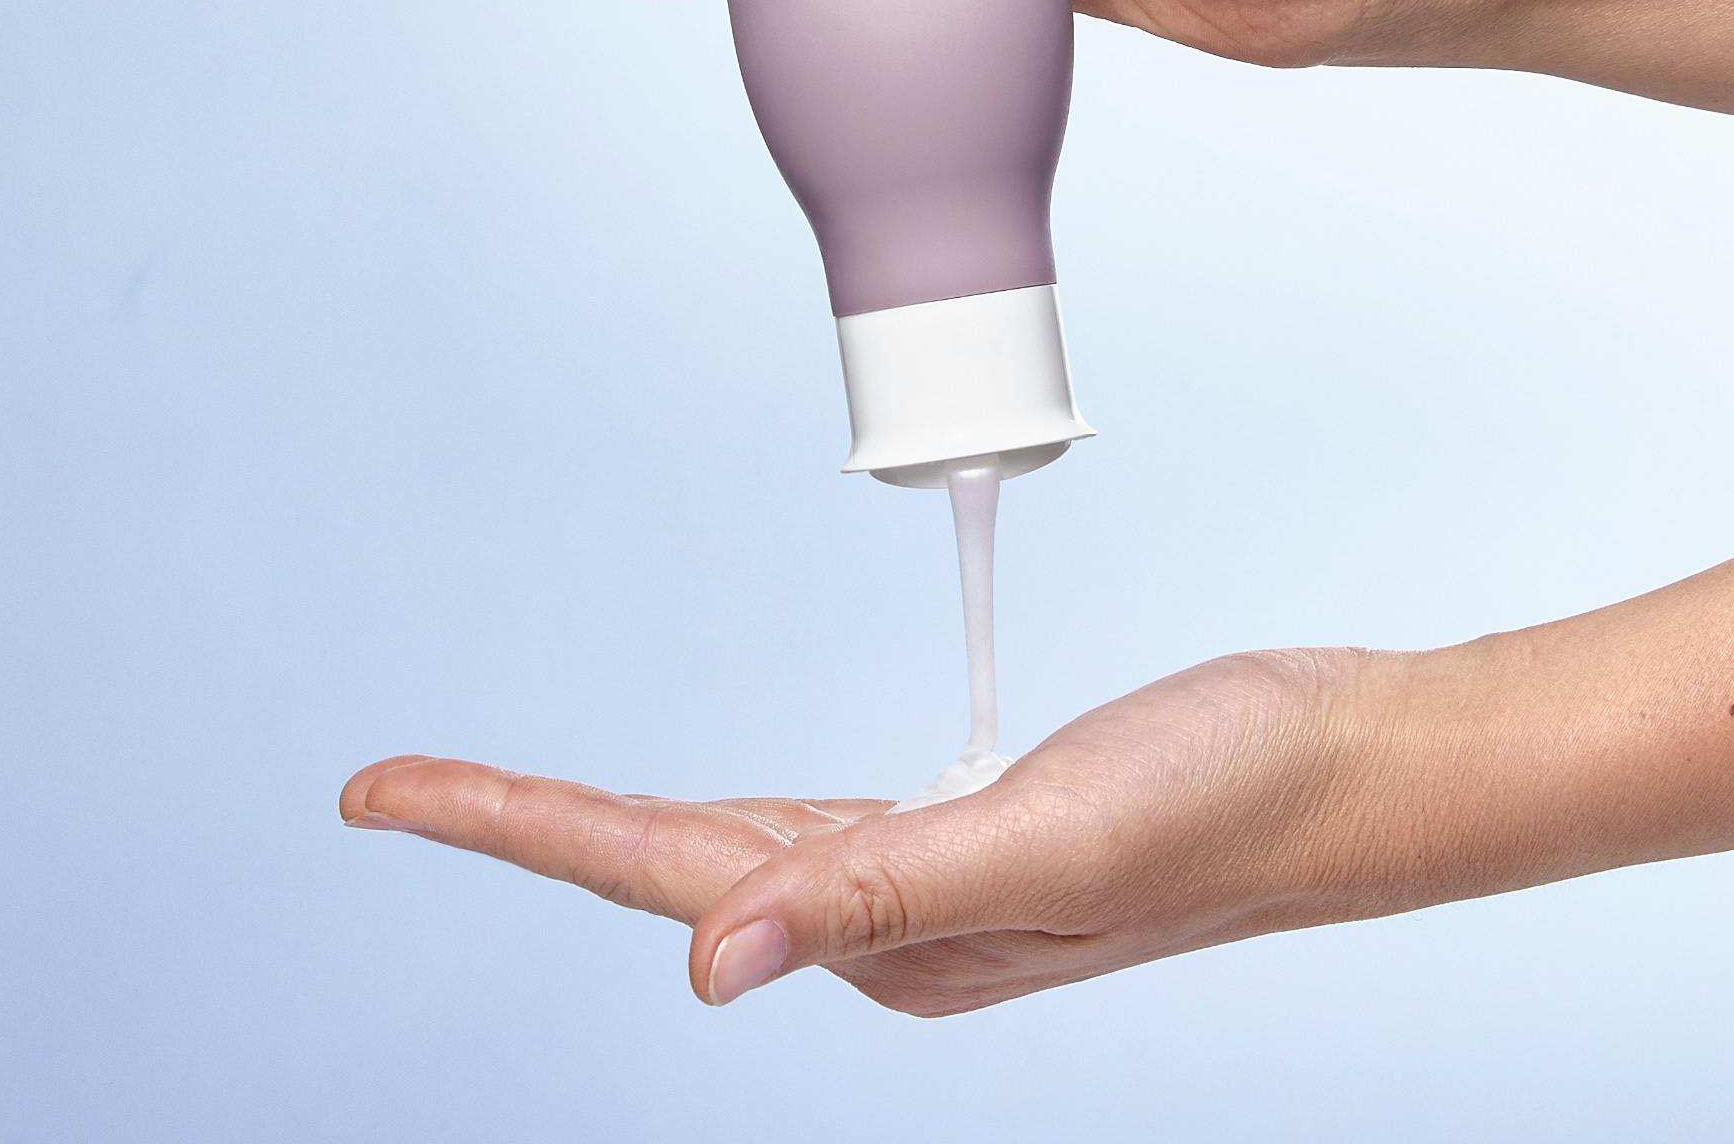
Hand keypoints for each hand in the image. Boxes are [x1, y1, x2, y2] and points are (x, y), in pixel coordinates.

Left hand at [341, 649, 1404, 1015]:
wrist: (1349, 768)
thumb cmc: (1229, 796)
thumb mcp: (1050, 836)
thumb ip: (877, 890)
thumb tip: (704, 965)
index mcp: (897, 932)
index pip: (664, 871)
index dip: (514, 824)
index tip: (384, 792)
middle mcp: (900, 922)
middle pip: (672, 865)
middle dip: (528, 826)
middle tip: (404, 789)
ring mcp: (939, 883)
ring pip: (738, 853)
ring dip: (619, 825)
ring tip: (514, 803)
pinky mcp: (979, 833)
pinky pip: (823, 833)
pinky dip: (748, 818)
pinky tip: (737, 824)